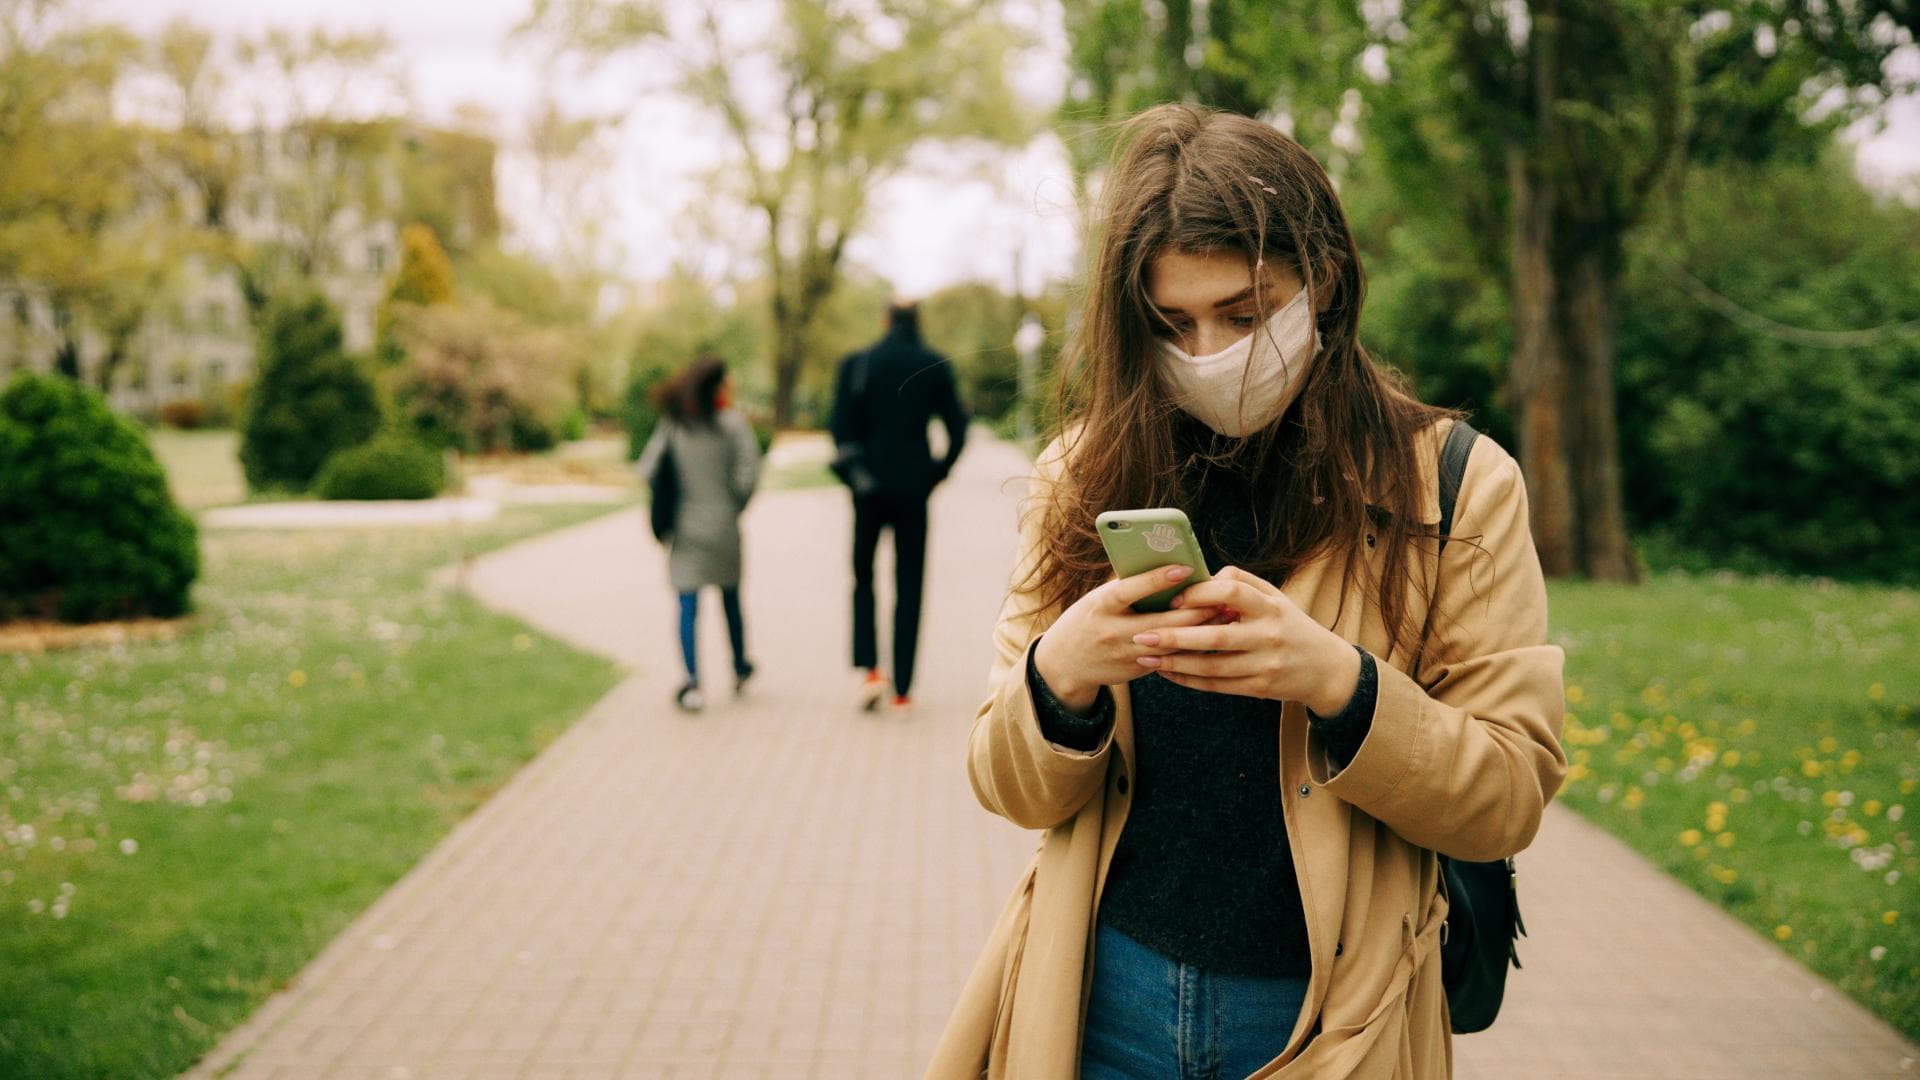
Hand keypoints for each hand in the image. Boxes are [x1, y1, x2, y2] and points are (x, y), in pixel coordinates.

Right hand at [1032, 565, 1223, 713]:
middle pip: (1162, 622)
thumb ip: (1127, 587)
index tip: (1185, 568)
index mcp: (1101, 606)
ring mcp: (1125, 655)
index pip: (1130, 590)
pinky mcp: (1136, 671)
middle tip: (1221, 597)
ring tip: (1223, 615)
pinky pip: (1169, 659)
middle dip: (1195, 611)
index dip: (1157, 579)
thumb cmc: (1089, 619)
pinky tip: (1210, 636)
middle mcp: (1112, 632)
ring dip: (1199, 631)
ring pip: (1171, 644)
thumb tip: (1165, 566)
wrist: (1066, 663)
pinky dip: (1190, 646)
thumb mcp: (1099, 599)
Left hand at [1129, 566, 1361, 714]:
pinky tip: (1167, 672)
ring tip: (1145, 657)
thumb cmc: (1290, 626)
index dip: (1200, 593)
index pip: (1232, 592)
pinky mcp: (1258, 688)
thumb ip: (1243, 583)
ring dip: (1175, 663)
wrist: (1324, 669)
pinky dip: (1189, 680)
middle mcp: (1268, 635)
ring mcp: (1264, 664)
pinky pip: (1217, 685)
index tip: (1174, 598)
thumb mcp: (1275, 598)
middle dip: (1174, 636)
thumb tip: (1204, 577)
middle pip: (1215, 636)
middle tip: (1141, 634)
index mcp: (1270, 607)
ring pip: (1211, 666)